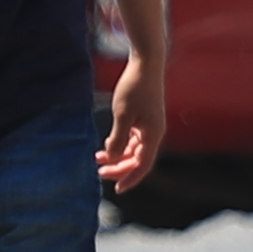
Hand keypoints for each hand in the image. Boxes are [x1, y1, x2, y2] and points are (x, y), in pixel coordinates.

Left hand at [98, 54, 166, 190]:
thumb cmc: (134, 88)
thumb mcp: (122, 115)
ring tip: (98, 157)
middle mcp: (155, 132)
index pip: (143, 165)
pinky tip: (108, 143)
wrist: (146, 63)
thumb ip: (117, 139)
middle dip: (119, 168)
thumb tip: (110, 158)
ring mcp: (150, 125)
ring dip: (118, 156)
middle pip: (138, 159)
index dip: (130, 178)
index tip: (116, 189)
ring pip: (135, 149)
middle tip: (99, 171)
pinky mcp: (146, 117)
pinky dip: (121, 144)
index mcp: (153, 135)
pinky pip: (134, 139)